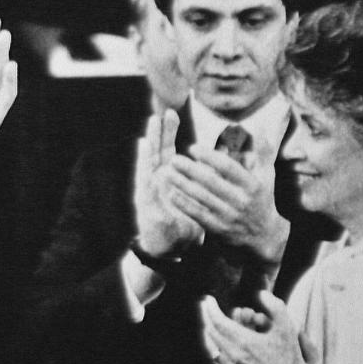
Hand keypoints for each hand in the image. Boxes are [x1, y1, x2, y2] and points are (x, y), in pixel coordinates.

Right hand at [131, 109, 201, 255]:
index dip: (168, 133)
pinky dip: (143, 176)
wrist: (168, 250)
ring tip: (146, 135)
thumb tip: (220, 159)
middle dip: (157, 134)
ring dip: (146, 153)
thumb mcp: (196, 197)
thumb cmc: (182, 224)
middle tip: (159, 113)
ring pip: (146, 169)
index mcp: (167, 179)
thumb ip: (204, 178)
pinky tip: (143, 171)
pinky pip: (145, 190)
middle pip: (155, 154)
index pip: (166, 151)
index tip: (172, 113)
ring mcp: (148, 195)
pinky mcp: (147, 208)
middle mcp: (155, 183)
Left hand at [168, 144, 288, 262]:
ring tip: (168, 173)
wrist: (262, 235)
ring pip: (202, 198)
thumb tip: (260, 127)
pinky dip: (185, 205)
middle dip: (191, 170)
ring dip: (183, 185)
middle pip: (212, 182)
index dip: (209, 157)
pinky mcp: (219, 229)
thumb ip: (262, 151)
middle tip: (174, 159)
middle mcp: (241, 201)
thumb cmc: (261, 198)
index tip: (192, 148)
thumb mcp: (267, 174)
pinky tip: (172, 194)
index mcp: (252, 184)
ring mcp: (229, 216)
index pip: (228, 167)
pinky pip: (198, 215)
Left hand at [200, 291, 304, 363]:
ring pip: (211, 347)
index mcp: (244, 342)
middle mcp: (233, 355)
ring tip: (208, 322)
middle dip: (207, 317)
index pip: (219, 322)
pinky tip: (214, 342)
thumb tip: (261, 293)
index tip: (208, 299)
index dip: (211, 309)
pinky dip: (212, 347)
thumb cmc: (291, 356)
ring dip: (207, 332)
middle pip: (212, 333)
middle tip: (205, 306)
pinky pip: (216, 360)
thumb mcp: (288, 328)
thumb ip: (275, 306)